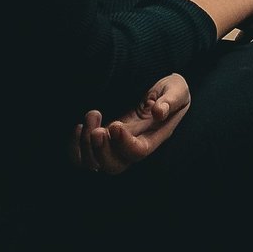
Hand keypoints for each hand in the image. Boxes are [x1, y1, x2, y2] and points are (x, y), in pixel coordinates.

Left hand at [70, 74, 190, 174]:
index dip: (124, 144)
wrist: (153, 85)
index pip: (138, 152)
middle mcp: (132, 147)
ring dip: (86, 144)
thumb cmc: (168, 89)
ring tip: (92, 115)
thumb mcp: (177, 89)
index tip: (116, 124)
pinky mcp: (101, 142)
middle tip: (97, 129)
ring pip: (95, 164)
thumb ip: (171, 100)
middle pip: (114, 166)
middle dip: (101, 150)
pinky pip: (81, 157)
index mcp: (154, 137)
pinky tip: (80, 126)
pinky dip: (75, 147)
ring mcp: (115, 146)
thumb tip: (159, 112)